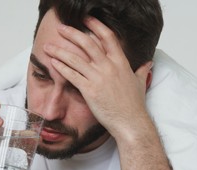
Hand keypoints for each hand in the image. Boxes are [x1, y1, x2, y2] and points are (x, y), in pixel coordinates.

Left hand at [43, 17, 152, 138]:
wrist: (130, 122)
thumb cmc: (134, 105)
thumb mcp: (140, 83)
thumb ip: (142, 71)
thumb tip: (148, 63)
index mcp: (121, 62)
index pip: (108, 37)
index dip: (96, 25)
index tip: (86, 19)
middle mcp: (109, 67)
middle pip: (87, 43)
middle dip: (72, 33)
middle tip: (61, 28)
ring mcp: (98, 78)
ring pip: (75, 59)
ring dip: (60, 51)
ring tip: (48, 46)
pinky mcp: (89, 90)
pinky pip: (72, 75)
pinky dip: (61, 68)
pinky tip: (53, 63)